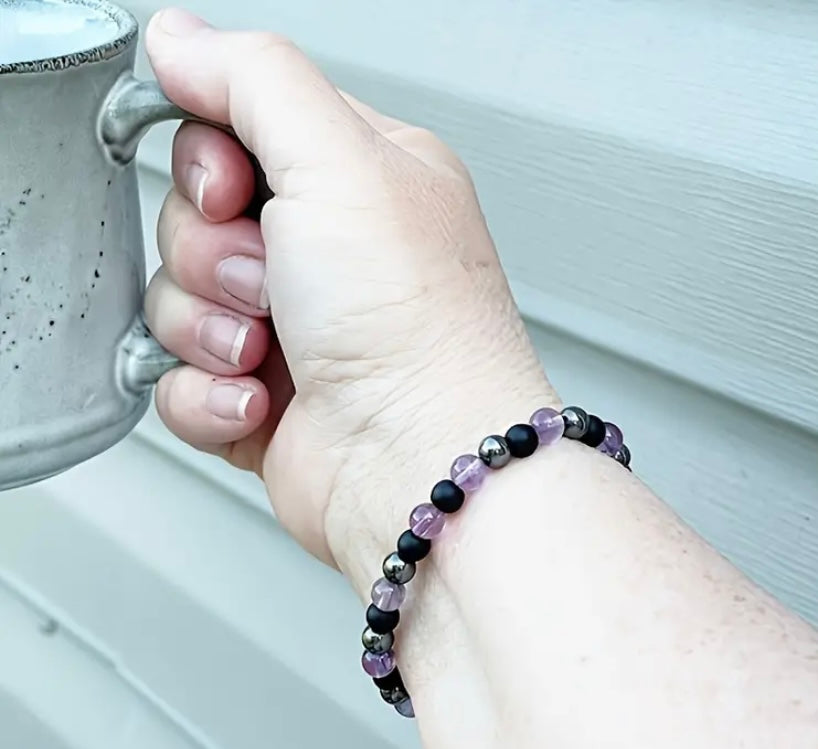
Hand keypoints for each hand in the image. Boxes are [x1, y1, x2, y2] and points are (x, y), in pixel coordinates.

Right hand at [144, 8, 555, 572]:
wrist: (421, 460)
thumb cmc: (414, 325)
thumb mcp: (341, 162)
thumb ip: (256, 81)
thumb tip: (184, 40)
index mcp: (356, 180)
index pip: (236, 131)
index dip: (208, 160)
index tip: (234, 191)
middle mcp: (325, 252)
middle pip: (195, 218)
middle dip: (216, 255)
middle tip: (271, 281)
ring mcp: (292, 326)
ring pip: (179, 300)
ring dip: (213, 328)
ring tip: (273, 348)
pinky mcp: (262, 394)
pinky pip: (180, 377)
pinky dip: (212, 394)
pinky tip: (265, 400)